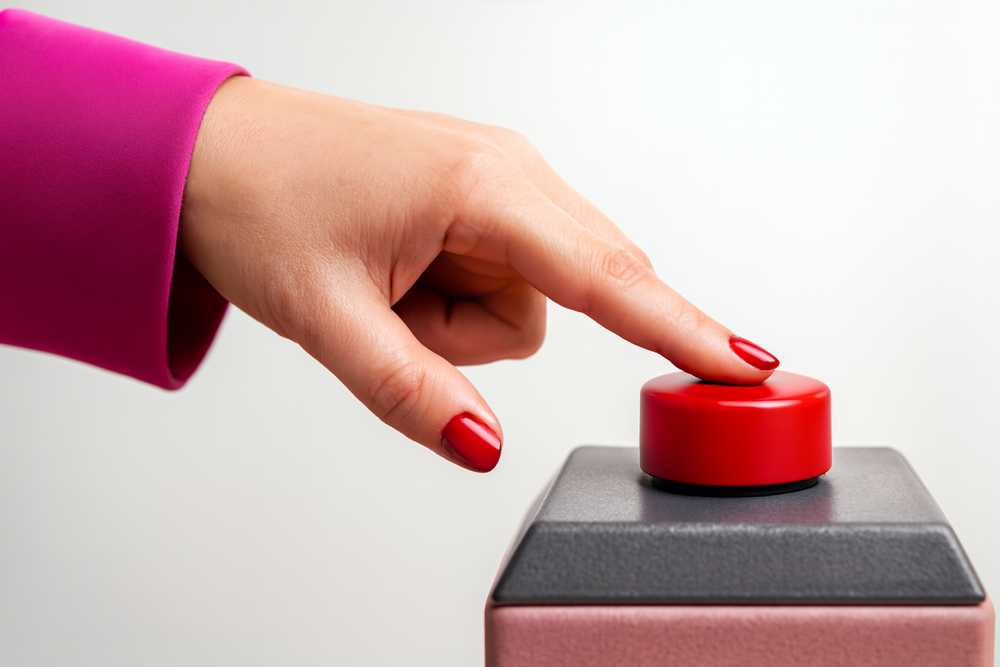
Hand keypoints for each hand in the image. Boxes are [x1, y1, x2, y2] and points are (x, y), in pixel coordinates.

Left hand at [179, 76, 776, 471]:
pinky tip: (399, 271)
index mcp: (480, 185)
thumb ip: (413, 394)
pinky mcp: (475, 190)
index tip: (750, 363)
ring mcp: (492, 175)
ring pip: (530, 292)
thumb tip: (485, 447)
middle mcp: (504, 168)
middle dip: (480, 330)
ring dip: (460, 317)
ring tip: (384, 288)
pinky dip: (457, 293)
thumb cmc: (259, 204)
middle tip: (394, 312)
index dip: (683, 328)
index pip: (608, 277)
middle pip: (566, 293)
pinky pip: (504, 269)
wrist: (209, 152)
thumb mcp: (329, 318)